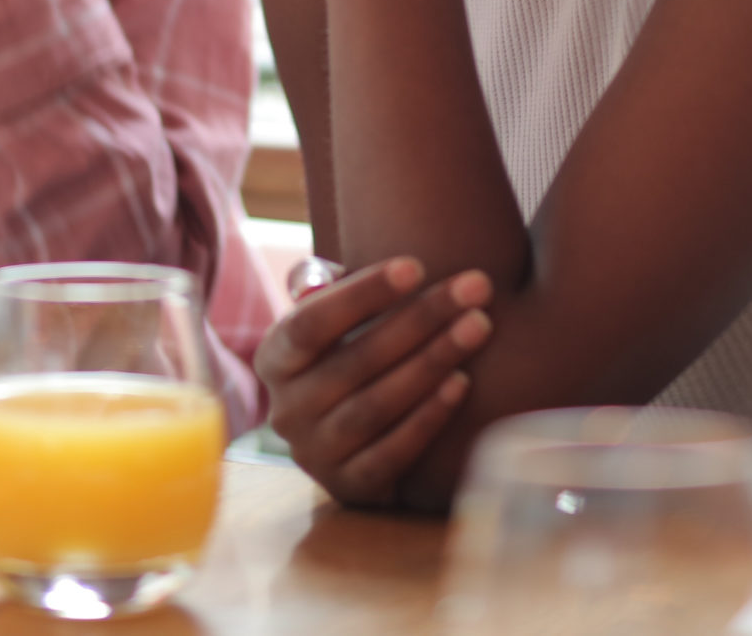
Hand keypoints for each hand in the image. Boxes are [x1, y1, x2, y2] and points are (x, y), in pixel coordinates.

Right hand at [255, 255, 493, 506]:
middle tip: (475, 288)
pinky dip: (429, 416)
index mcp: (274, 359)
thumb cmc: (348, 363)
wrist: (345, 448)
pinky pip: (393, 452)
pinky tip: (462, 383)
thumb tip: (340, 271)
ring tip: (477, 327)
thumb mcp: (329, 330)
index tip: (416, 266)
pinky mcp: (350, 486)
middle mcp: (286, 409)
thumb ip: (334, 296)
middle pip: (356, 360)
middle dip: (421, 319)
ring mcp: (315, 452)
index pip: (311, 322)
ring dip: (432, 363)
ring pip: (376, 405)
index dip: (363, 294)